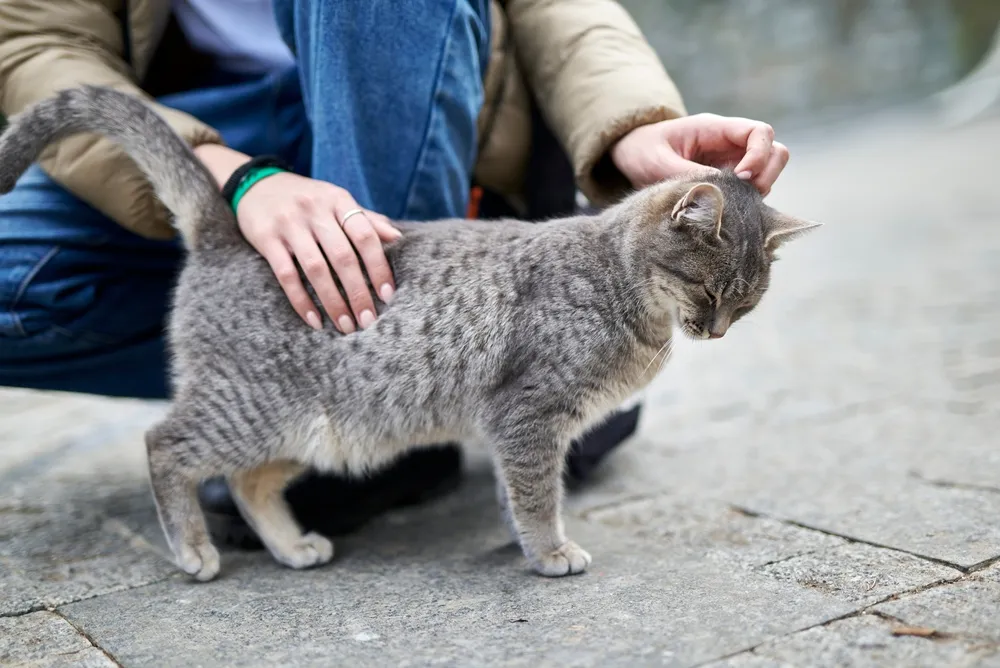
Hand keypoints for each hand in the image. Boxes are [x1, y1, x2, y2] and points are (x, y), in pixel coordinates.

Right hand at [194, 145, 399, 332]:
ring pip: (316, 269)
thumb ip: (365, 219)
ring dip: (333, 302)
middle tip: (368, 320)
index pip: (365, 236)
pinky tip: (315, 321)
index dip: (378, 267)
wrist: (256, 183)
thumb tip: (397, 238)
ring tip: (346, 326)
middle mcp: (315, 210)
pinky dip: (301, 301)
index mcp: (338, 200)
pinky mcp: (266, 239)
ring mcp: (289, 224)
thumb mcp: (336, 200)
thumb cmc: (307, 199)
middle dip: (358, 292)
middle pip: (343, 257)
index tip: (388, 295)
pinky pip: (286, 275)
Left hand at [610, 113, 789, 196]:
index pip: (759, 132)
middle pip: (775, 152)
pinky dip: (746, 203)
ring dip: (757, 191)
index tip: (741, 178)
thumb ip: (686, 172)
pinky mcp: (726, 183)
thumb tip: (719, 188)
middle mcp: (729, 145)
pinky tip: (725, 212)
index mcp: (715, 129)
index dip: (759, 155)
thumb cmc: (642, 151)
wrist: (632, 156)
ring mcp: (731, 163)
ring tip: (730, 205)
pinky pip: (750, 192)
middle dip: (767, 175)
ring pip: (767, 174)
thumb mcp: (657, 162)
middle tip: (743, 196)